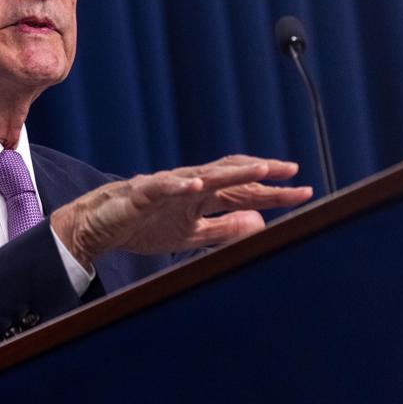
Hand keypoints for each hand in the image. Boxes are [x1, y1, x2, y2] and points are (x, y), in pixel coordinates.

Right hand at [49, 155, 312, 267]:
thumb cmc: (143, 226)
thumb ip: (224, 228)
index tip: (304, 192)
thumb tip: (260, 222)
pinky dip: (180, 186)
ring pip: (204, 176)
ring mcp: (166, 188)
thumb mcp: (191, 233)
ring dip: (232, 172)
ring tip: (259, 170)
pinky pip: (163, 187)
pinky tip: (197, 186)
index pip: (244, 192)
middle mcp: (189, 187)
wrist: (98, 227)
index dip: (273, 193)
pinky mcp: (141, 194)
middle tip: (291, 171)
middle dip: (261, 175)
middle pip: (231, 177)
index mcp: (202, 197)